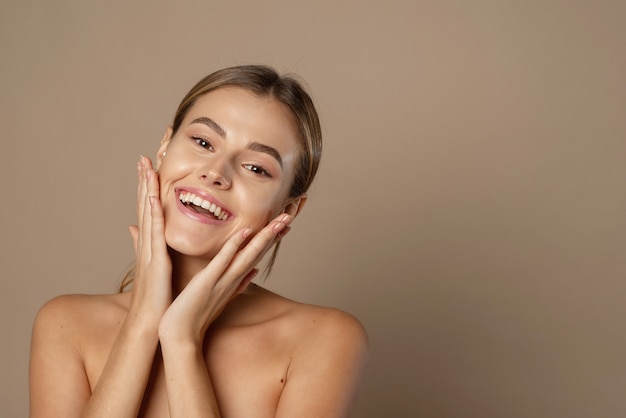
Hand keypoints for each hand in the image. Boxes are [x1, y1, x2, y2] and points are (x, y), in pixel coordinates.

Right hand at [127, 156, 172, 325]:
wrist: (151, 323)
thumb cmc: (157, 299)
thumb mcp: (154, 269)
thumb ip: (149, 250)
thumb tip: (137, 233)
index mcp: (150, 246)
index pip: (149, 212)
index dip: (147, 189)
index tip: (148, 168)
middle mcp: (147, 244)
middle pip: (145, 206)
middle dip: (143, 181)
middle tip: (143, 157)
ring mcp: (150, 250)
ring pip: (148, 213)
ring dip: (146, 189)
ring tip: (146, 166)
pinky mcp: (156, 259)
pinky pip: (155, 231)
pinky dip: (154, 213)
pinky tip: (154, 196)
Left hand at [157, 213, 292, 344]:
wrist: (181, 337)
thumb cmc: (195, 316)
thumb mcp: (221, 296)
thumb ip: (239, 283)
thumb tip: (253, 272)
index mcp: (235, 280)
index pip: (257, 255)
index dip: (271, 238)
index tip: (283, 224)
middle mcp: (233, 279)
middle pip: (258, 252)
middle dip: (274, 233)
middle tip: (290, 216)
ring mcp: (222, 280)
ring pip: (248, 255)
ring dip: (264, 237)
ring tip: (280, 221)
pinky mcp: (207, 281)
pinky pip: (223, 261)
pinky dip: (235, 246)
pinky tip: (245, 232)